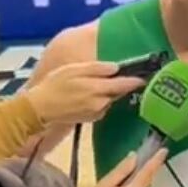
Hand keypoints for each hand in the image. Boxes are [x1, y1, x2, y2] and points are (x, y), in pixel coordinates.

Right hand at [26, 62, 147, 126]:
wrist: (40, 108)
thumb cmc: (55, 84)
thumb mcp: (75, 70)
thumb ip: (97, 68)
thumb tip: (116, 67)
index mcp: (99, 89)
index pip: (125, 84)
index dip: (136, 80)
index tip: (146, 74)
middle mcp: (102, 103)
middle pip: (118, 92)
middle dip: (121, 85)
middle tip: (121, 75)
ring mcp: (97, 113)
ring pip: (109, 99)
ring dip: (108, 93)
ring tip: (96, 83)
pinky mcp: (91, 119)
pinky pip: (101, 107)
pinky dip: (99, 100)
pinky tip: (86, 95)